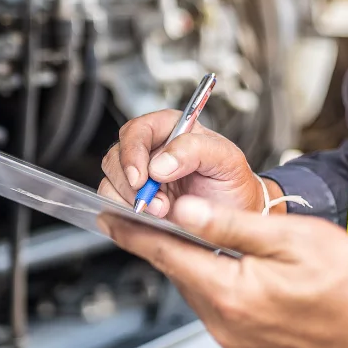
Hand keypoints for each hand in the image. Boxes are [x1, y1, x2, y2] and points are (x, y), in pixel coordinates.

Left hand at [97, 195, 347, 347]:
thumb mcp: (288, 238)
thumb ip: (229, 225)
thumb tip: (183, 212)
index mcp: (232, 293)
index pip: (166, 256)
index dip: (133, 234)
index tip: (107, 218)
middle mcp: (227, 324)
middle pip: (182, 274)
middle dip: (174, 246)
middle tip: (175, 220)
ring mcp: (237, 343)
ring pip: (200, 294)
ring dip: (201, 270)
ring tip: (224, 248)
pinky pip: (220, 315)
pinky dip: (221, 292)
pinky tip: (244, 279)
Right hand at [99, 110, 267, 217]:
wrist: (237, 216)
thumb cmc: (233, 184)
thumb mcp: (227, 160)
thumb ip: (195, 150)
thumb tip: (159, 163)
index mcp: (170, 129)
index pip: (137, 131)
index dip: (133, 153)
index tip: (143, 178)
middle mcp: (150, 150)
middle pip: (116, 157)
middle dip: (132, 184)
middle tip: (157, 203)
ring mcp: (140, 177)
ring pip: (110, 181)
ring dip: (129, 201)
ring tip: (161, 211)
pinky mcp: (134, 200)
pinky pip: (112, 203)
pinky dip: (125, 213)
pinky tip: (150, 218)